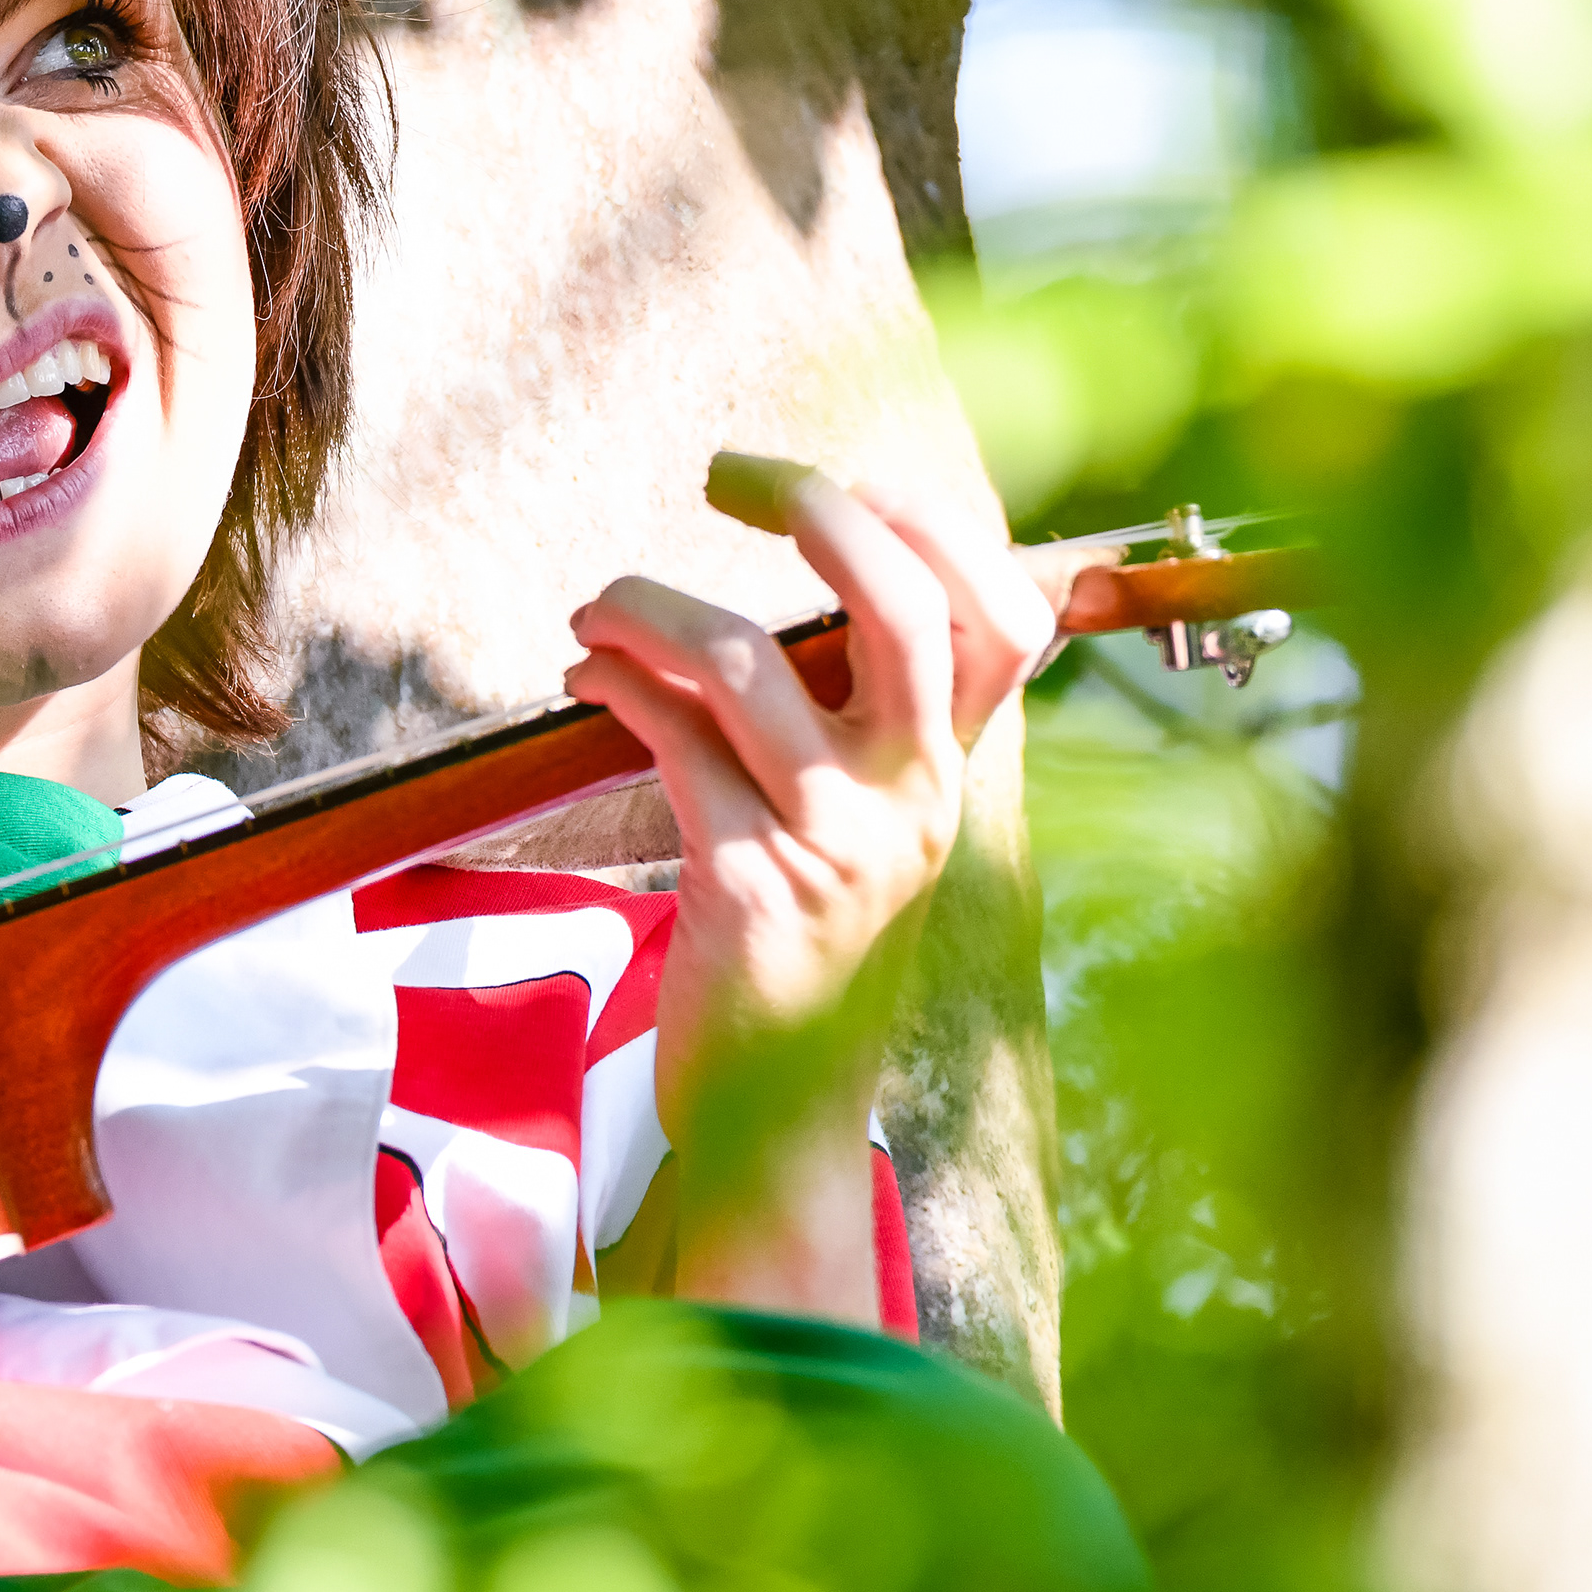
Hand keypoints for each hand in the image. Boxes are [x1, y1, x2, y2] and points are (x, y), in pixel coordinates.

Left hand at [568, 468, 1060, 1320]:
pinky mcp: (750, 888)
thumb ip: (853, 721)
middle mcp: (916, 800)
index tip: (837, 478)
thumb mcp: (865, 832)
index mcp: (954, 774)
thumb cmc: (809, 951)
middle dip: (812, 502)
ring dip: (649, 605)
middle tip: (727, 472)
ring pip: (745, 659)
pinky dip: (616, 688)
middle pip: (900, 601)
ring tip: (597, 610)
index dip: (937, 517)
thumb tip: (810, 578)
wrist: (780, 1118)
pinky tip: (584, 682)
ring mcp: (838, 845)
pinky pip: (670, 743)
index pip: (1007, 612)